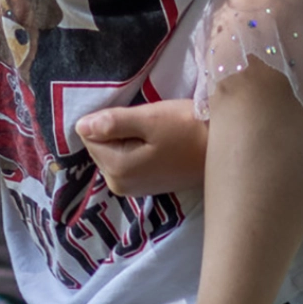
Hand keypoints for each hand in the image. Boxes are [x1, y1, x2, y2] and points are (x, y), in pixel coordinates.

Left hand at [78, 99, 209, 198]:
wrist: (222, 149)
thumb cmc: (188, 128)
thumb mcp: (150, 119)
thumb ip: (113, 123)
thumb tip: (80, 126)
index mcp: (117, 169)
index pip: (90, 135)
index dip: (110, 120)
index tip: (137, 116)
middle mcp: (119, 185)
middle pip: (100, 146)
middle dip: (117, 130)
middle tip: (149, 123)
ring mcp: (133, 188)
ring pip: (113, 152)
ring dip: (126, 138)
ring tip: (155, 131)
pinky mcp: (145, 185)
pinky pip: (126, 159)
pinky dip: (135, 147)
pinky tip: (157, 142)